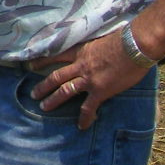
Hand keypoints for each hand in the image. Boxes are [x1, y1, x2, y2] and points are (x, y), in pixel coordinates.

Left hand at [29, 32, 153, 129]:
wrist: (134, 46)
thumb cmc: (123, 38)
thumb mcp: (101, 39)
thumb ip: (94, 47)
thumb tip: (97, 49)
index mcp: (80, 51)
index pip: (56, 55)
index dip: (42, 61)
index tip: (30, 65)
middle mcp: (80, 65)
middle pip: (56, 76)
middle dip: (43, 86)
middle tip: (33, 94)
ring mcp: (88, 79)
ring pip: (65, 91)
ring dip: (53, 100)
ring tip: (44, 107)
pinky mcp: (100, 90)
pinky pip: (89, 107)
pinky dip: (85, 117)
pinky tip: (81, 126)